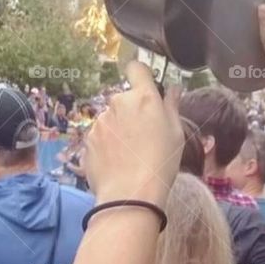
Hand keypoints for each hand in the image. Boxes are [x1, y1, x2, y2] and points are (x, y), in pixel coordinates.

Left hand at [84, 61, 182, 208]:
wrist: (130, 195)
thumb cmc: (160, 164)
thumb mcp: (176, 134)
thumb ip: (172, 106)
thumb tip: (173, 89)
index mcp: (143, 98)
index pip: (136, 68)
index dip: (141, 75)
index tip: (146, 88)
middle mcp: (118, 103)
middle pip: (124, 99)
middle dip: (132, 112)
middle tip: (144, 136)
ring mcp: (100, 121)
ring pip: (111, 118)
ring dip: (118, 129)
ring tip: (129, 154)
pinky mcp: (88, 139)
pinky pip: (100, 136)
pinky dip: (107, 145)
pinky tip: (117, 162)